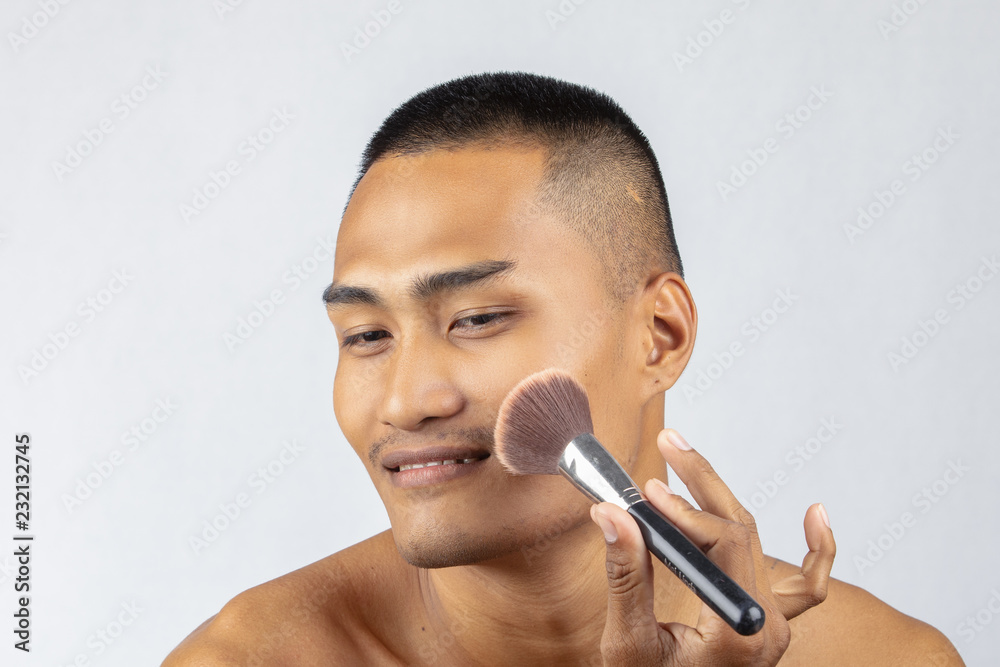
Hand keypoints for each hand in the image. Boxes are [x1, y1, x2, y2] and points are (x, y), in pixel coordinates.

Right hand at [589, 428, 835, 665]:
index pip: (724, 544)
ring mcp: (775, 626)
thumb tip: (613, 514)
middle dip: (700, 483)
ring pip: (757, 541)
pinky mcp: (769, 625)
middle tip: (668, 444)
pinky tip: (816, 513)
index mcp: (743, 632)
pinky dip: (815, 548)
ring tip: (686, 463)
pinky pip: (808, 585)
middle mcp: (770, 626)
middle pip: (743, 529)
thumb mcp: (631, 645)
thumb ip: (626, 577)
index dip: (682, 510)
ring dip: (721, 500)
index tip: (643, 492)